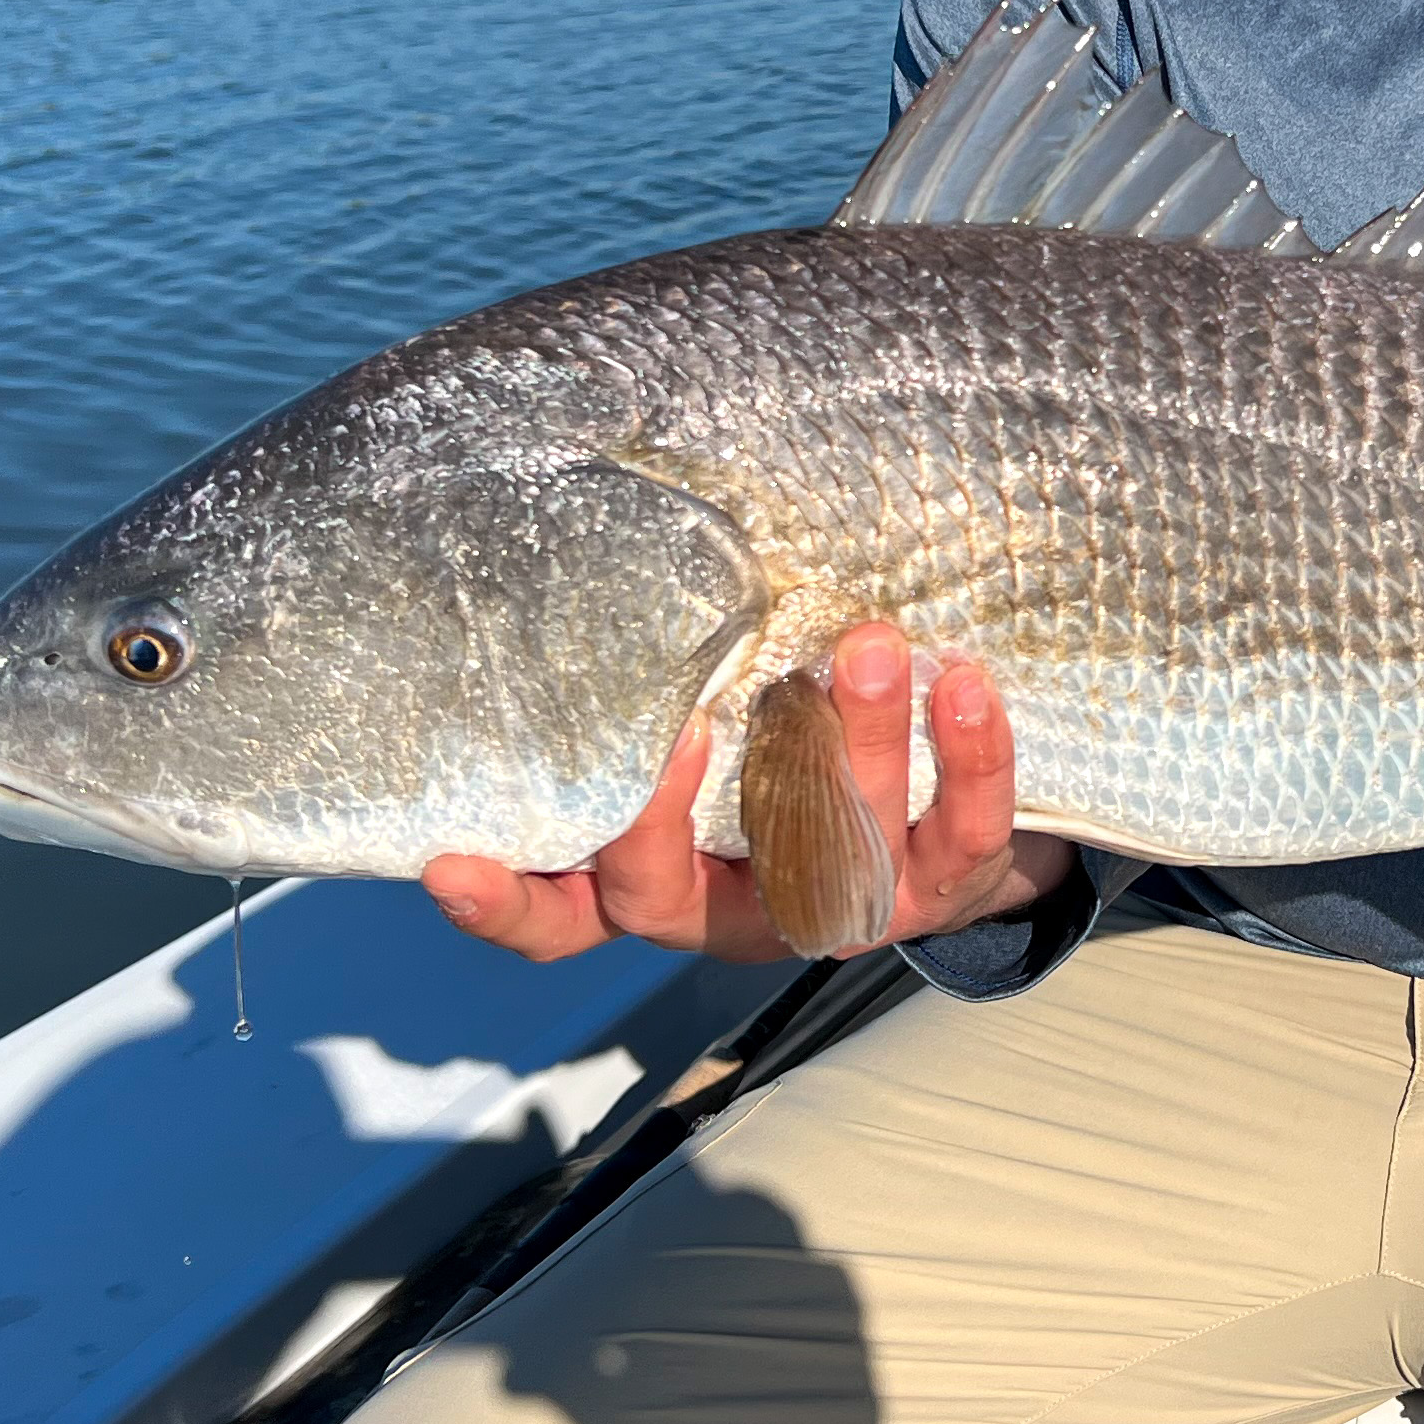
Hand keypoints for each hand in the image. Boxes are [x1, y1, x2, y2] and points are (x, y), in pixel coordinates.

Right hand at [419, 622, 1070, 961]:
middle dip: (677, 807)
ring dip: (856, 744)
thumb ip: (672, 671)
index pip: (558, 914)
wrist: (951, 827)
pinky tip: (967, 681)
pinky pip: (962, 835)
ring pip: (837, 852)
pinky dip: (970, 757)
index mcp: (664, 879)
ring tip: (872, 645)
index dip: (504, 902)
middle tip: (696, 710)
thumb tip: (610, 509)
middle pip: (675, 890)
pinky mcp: (945, 891)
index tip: (452, 860)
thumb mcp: (728, 722)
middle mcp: (740, 911)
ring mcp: (844, 911)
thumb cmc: (801, 746)